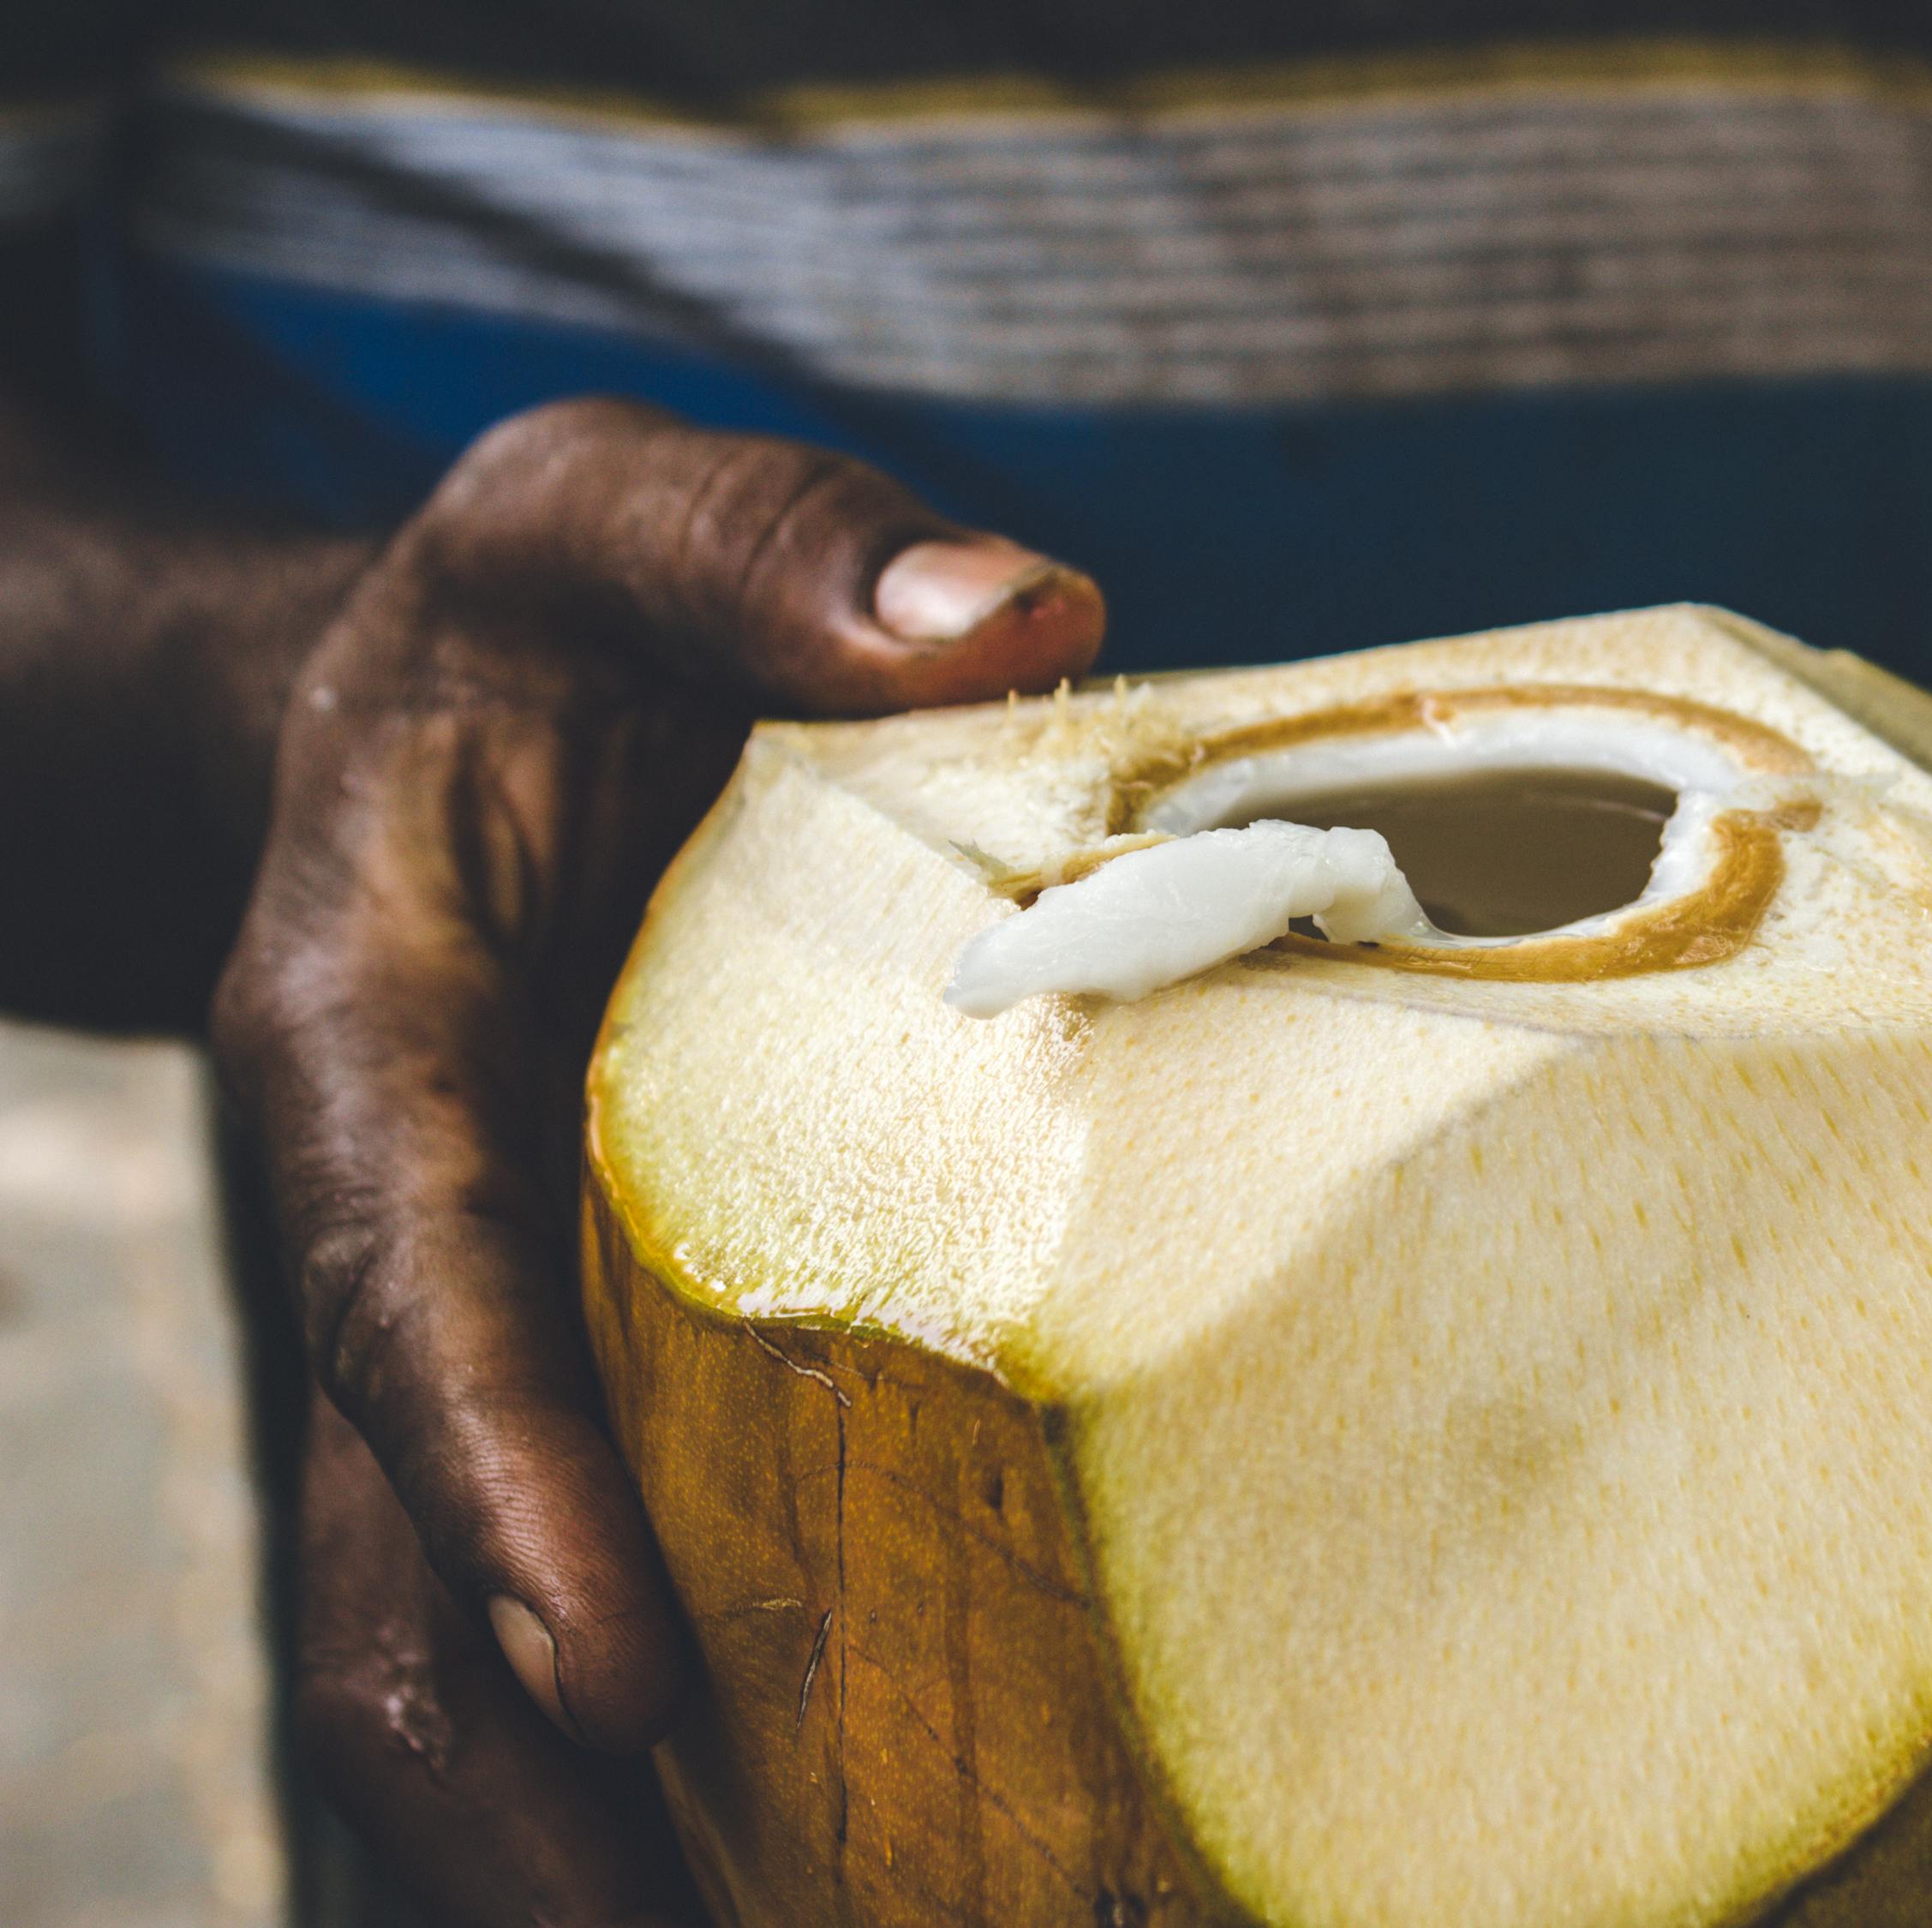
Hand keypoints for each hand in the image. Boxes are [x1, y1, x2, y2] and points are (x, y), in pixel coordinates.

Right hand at [212, 398, 1103, 1921]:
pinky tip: (854, 1860)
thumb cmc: (524, 637)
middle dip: (542, 1804)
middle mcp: (398, 1247)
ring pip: (464, 1670)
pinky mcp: (557, 1390)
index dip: (495, 1492)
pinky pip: (581, 1611)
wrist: (432, 734)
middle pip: (406, 1583)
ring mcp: (467, 1354)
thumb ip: (768, 552)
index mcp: (373, 1051)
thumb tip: (1030, 614)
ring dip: (605, 1855)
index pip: (407, 1300)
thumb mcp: (605, 520)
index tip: (620, 1684)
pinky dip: (677, 1777)